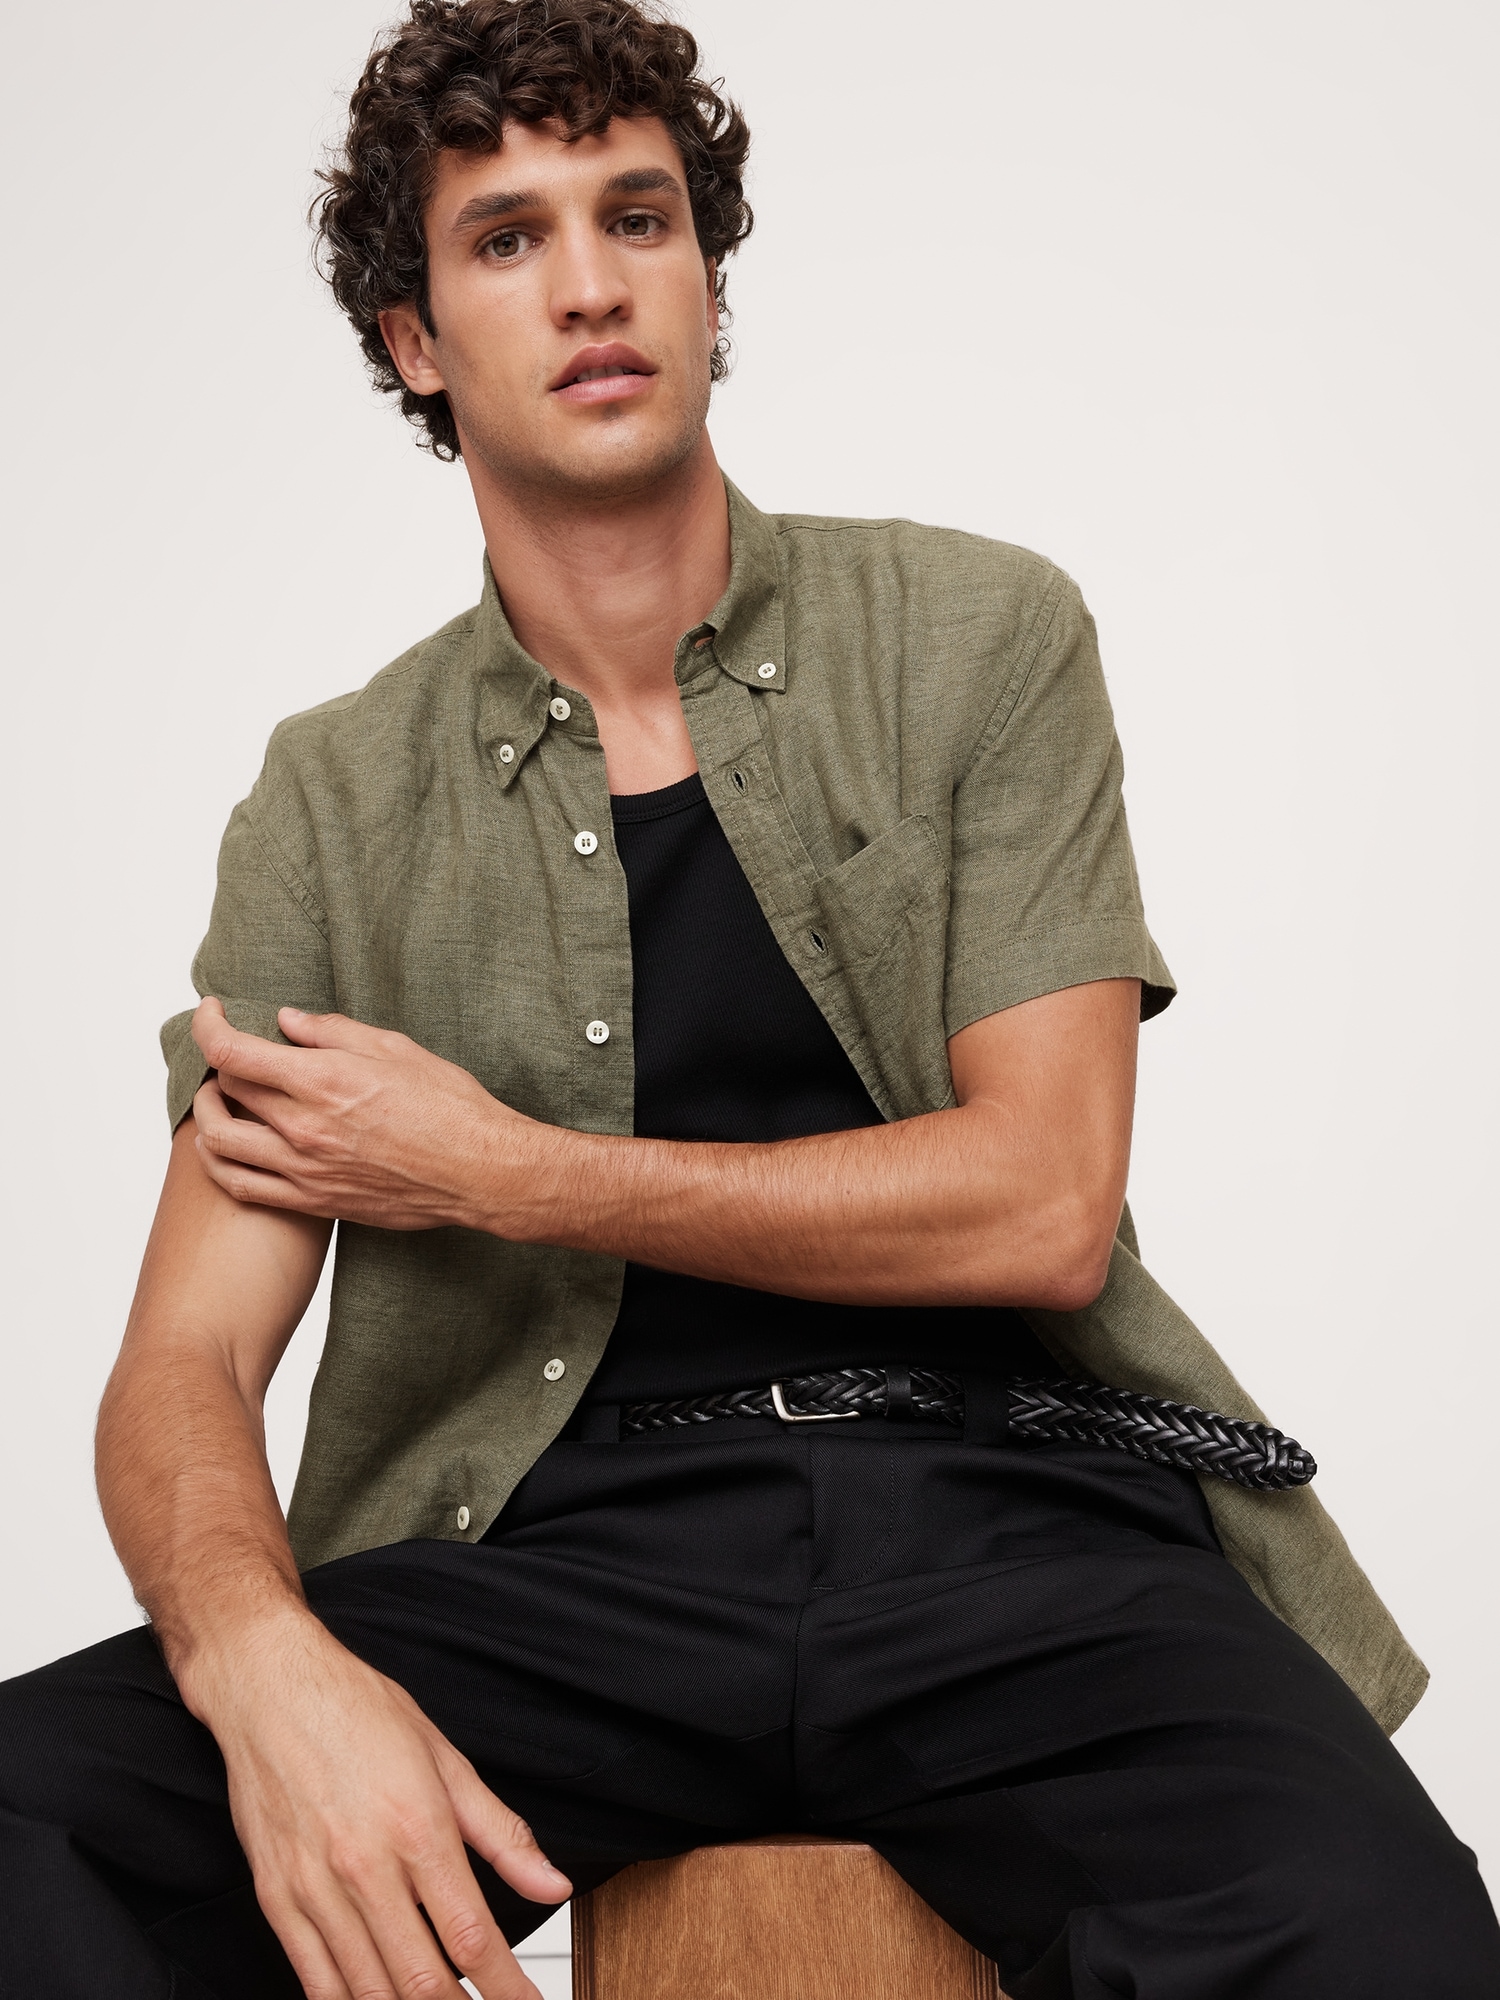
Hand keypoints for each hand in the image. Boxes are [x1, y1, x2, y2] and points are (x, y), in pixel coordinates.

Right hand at [183, 1607, 569, 1999]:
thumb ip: (502, 1834)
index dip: (508, 1987)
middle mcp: (365, 1868)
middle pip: (422, 1980)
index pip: (472, 1936)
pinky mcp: (276, 1900)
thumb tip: (553, 1884)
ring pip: (369, 1991)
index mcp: (417, 1828)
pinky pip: (315, 1981)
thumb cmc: (358, 1713)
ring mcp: (314, 1890)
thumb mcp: (446, 1760)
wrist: (269, 1688)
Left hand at [190, 998, 537, 1230]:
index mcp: (323, 1079)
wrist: (480, 1172)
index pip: (231, 1051)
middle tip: (233, 1053)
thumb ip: (333, 1032)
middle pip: (224, 1091)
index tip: (211, 1012)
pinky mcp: (314, 1201)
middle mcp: (305, 1126)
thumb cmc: (450, 1107)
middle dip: (220, 1064)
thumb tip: (288, 1021)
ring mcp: (305, 1169)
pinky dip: (221, 1164)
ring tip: (219, 1101)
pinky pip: (242, 1187)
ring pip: (218, 1144)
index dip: (207, 1025)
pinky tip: (231, 1148)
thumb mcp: (396, 1048)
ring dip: (208, 1115)